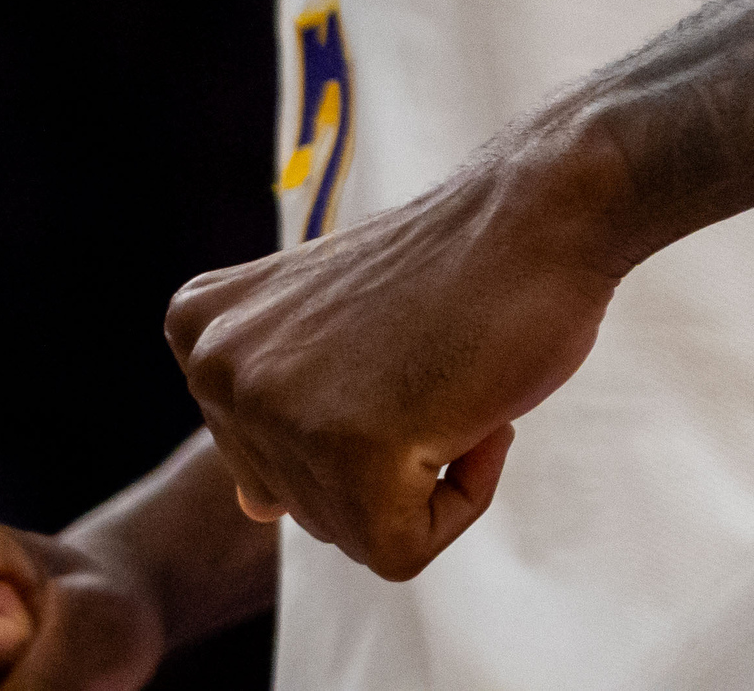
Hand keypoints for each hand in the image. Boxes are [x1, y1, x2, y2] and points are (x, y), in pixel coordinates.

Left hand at [162, 147, 622, 580]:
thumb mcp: (334, 321)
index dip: (355, 415)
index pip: (265, 458)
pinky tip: (481, 412)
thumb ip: (278, 407)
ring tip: (457, 371)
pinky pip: (405, 549)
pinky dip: (465, 499)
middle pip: (305, 499)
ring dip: (431, 469)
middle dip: (389, 452)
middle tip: (437, 356)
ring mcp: (277, 406)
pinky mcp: (349, 451)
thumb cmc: (467, 260)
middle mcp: (218, 366)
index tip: (399, 338)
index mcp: (203, 331)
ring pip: (354, 528)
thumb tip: (253, 510)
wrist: (550, 203)